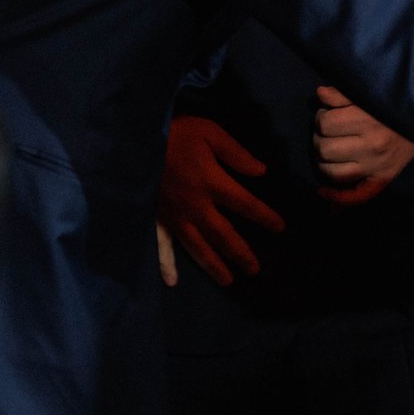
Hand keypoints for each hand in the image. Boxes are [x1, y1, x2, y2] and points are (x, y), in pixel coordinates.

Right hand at [157, 114, 283, 286]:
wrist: (133, 140)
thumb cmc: (174, 132)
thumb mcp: (210, 132)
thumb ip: (236, 153)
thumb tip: (261, 172)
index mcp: (212, 183)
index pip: (245, 205)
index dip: (264, 217)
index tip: (280, 228)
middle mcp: (196, 206)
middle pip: (223, 235)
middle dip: (241, 253)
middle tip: (255, 270)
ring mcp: (175, 215)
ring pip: (198, 247)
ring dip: (214, 265)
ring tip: (228, 281)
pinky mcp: (158, 218)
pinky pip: (164, 246)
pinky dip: (168, 265)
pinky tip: (172, 282)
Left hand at [312, 84, 413, 206]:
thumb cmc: (393, 105)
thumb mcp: (369, 95)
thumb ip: (343, 94)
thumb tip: (320, 94)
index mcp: (368, 121)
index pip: (325, 124)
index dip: (321, 117)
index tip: (329, 114)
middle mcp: (371, 147)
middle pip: (324, 148)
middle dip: (320, 138)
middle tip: (328, 133)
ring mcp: (376, 166)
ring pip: (332, 172)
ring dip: (323, 162)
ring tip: (329, 152)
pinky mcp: (382, 179)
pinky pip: (354, 195)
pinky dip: (335, 196)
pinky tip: (322, 192)